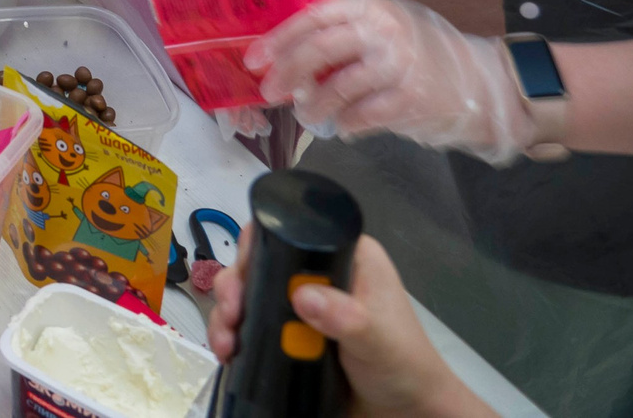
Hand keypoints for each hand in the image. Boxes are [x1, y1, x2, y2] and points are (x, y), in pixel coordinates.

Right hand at [211, 237, 494, 417]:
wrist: (406, 415)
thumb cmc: (405, 368)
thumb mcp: (380, 340)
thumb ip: (347, 318)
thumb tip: (302, 296)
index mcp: (345, 257)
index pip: (291, 232)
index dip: (258, 247)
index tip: (243, 277)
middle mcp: (317, 275)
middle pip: (259, 262)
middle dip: (234, 286)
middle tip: (231, 314)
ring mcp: (300, 306)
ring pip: (248, 294)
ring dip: (227, 315)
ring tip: (226, 344)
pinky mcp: (287, 335)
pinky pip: (251, 325)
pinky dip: (233, 336)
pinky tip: (229, 353)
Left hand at [247, 0, 534, 164]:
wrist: (482, 81)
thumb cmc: (421, 54)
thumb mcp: (384, 30)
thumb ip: (344, 36)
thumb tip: (287, 57)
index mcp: (372, 8)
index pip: (314, 16)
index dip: (281, 38)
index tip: (256, 59)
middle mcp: (385, 31)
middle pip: (320, 48)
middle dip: (288, 72)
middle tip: (270, 91)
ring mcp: (400, 64)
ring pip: (338, 87)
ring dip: (314, 106)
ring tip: (307, 116)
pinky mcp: (413, 98)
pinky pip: (364, 115)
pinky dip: (347, 125)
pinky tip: (344, 128)